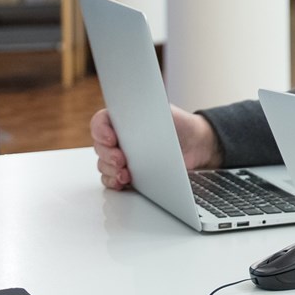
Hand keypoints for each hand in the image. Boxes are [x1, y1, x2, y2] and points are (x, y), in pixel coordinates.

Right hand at [91, 106, 217, 190]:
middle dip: (108, 155)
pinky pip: (110, 179)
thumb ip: (145, 114)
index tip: (111, 139)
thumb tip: (131, 117)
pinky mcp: (125, 172)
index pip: (101, 122)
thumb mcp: (163, 113)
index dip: (101, 131)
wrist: (194, 144)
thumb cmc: (178, 125)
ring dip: (111, 170)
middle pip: (100, 146)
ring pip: (103, 164)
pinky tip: (122, 182)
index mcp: (122, 118)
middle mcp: (117, 137)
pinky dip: (113, 181)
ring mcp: (120, 155)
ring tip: (125, 174)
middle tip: (121, 160)